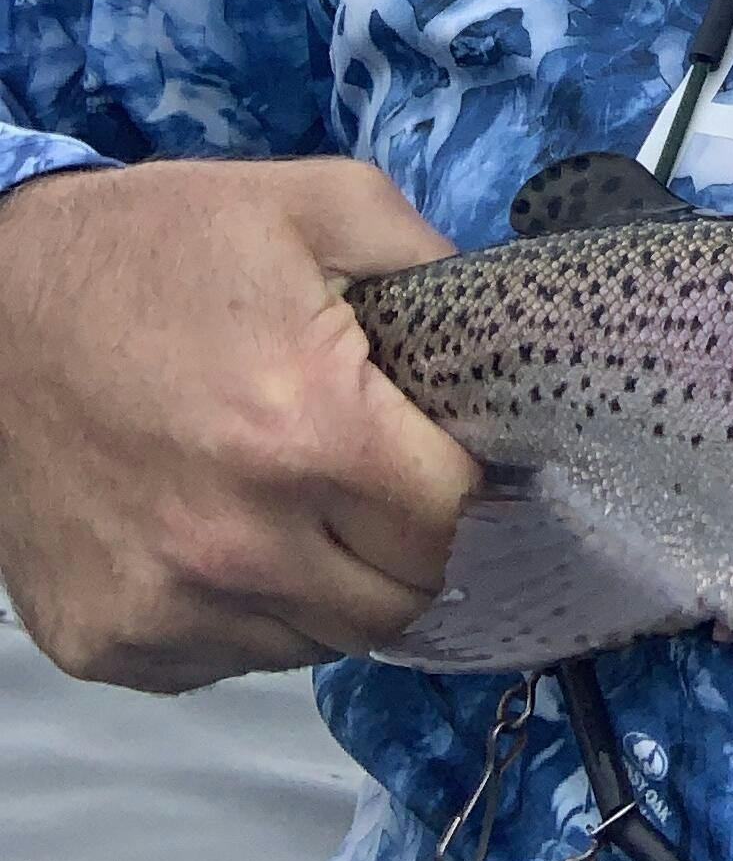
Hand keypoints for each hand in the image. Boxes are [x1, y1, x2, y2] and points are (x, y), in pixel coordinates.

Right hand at [0, 158, 479, 691]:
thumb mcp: (315, 202)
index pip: (452, 520)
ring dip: (331, 585)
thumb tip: (495, 336)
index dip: (467, 483)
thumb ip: (426, 259)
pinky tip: (226, 530)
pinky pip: (226, 658)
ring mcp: (167, 607)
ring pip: (317, 643)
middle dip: (412, 544)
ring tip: (297, 500)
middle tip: (386, 483)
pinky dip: (247, 611)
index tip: (451, 453)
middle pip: (398, 604)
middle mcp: (241, 544)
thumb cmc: (155, 248)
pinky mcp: (108, 643)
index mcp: (310, 432)